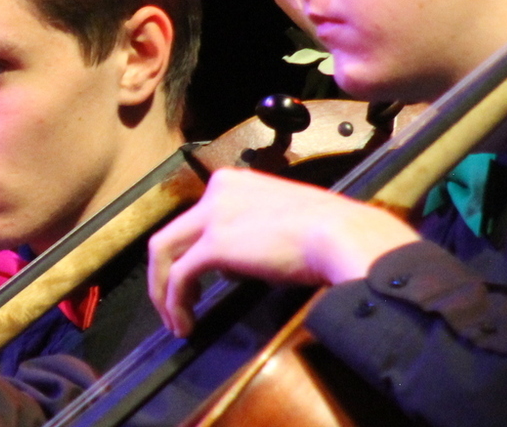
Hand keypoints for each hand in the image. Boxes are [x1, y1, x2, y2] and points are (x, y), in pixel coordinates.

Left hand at [147, 168, 418, 336]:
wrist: (343, 236)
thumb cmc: (329, 232)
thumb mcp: (282, 221)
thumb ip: (255, 232)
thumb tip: (241, 263)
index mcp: (235, 182)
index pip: (197, 218)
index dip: (191, 252)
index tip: (199, 283)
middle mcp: (218, 190)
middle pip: (172, 234)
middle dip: (166, 274)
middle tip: (175, 304)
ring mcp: (213, 214)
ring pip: (163, 252)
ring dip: (163, 291)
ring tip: (176, 320)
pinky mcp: (214, 244)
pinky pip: (178, 276)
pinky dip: (175, 302)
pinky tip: (185, 324)